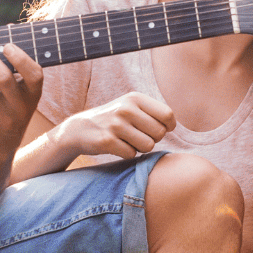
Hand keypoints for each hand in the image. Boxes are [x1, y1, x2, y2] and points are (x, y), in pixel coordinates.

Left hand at [0, 38, 43, 155]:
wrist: (3, 142)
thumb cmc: (11, 105)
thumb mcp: (22, 91)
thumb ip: (14, 67)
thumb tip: (5, 30)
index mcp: (33, 94)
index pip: (34, 75)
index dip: (21, 60)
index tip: (6, 45)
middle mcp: (20, 108)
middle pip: (3, 79)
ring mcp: (2, 119)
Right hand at [55, 91, 176, 159]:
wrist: (79, 129)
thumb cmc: (113, 119)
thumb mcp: (130, 106)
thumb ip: (152, 112)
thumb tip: (173, 125)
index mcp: (135, 98)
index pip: (167, 114)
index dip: (168, 126)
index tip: (161, 129)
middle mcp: (126, 109)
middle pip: (159, 133)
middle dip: (153, 139)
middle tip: (139, 136)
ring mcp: (115, 125)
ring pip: (148, 146)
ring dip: (140, 148)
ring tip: (128, 141)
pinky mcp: (107, 141)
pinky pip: (131, 154)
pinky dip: (127, 153)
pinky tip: (117, 146)